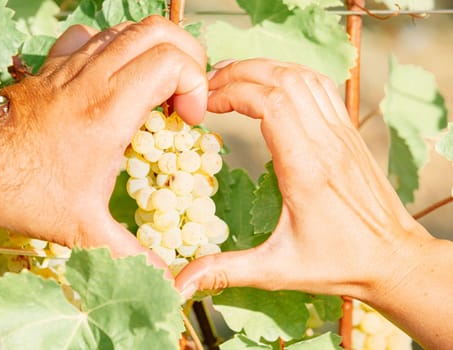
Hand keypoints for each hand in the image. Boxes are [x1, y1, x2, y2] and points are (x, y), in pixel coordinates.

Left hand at [0, 15, 207, 266]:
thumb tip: (166, 283)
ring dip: (156, 51)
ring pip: (129, 28)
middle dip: (188, 58)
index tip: (189, 118)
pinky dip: (119, 48)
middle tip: (185, 95)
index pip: (170, 63)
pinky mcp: (56, 64)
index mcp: (109, 111)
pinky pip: (95, 36)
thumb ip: (130, 255)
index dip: (195, 84)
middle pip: (158, 32)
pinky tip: (118, 78)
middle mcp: (94, 78)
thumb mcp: (84, 229)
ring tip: (159, 88)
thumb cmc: (27, 192)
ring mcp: (73, 65)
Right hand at [176, 59, 431, 299]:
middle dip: (241, 72)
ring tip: (234, 79)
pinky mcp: (349, 134)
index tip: (207, 104)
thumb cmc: (339, 263)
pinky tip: (272, 85)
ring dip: (265, 69)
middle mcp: (326, 142)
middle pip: (283, 78)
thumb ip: (226, 271)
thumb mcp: (277, 271)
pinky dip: (291, 75)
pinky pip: (321, 87)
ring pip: (303, 76)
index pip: (270, 103)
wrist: (393, 259)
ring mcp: (342, 133)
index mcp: (306, 169)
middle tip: (210, 86)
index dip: (232, 92)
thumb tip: (180, 284)